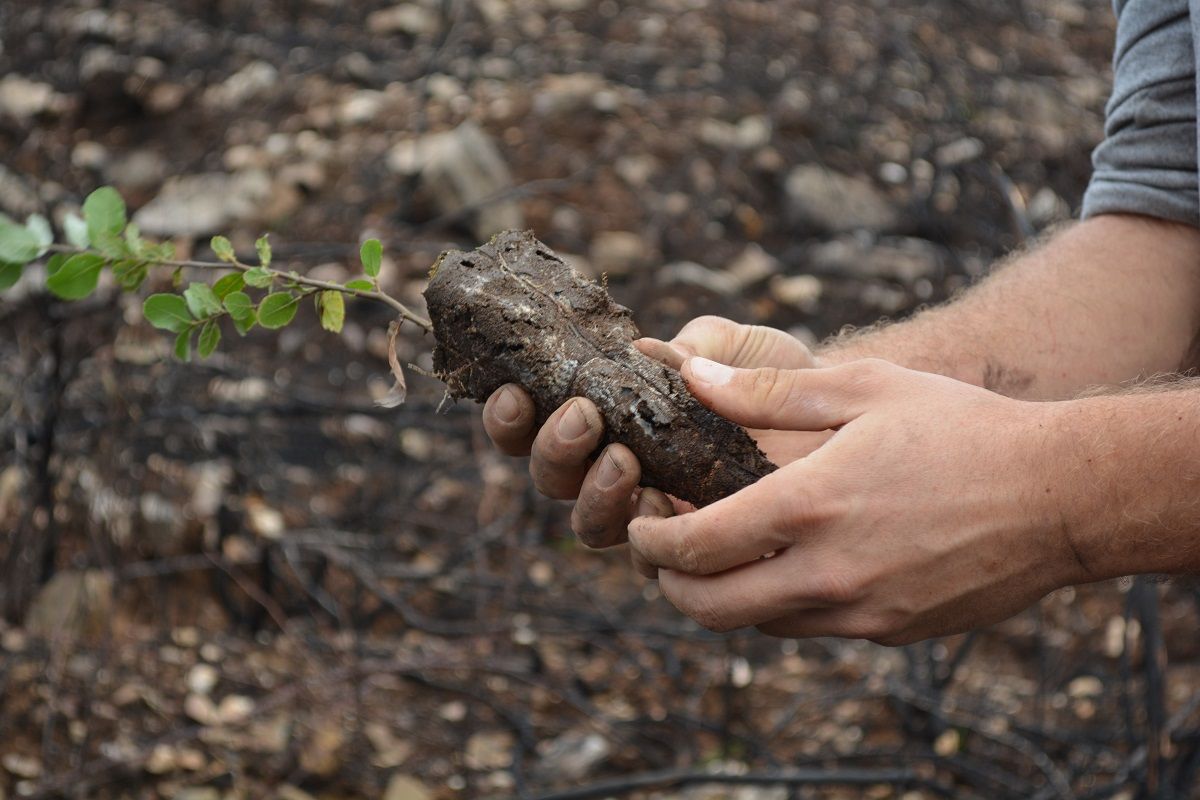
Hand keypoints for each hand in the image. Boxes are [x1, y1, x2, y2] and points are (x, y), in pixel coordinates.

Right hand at [481, 316, 825, 551]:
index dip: (510, 415)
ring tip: (626, 461)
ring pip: (589, 524)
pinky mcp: (689, 549)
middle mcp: (614, 467)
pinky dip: (646, 534)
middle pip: (549, 477)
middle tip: (584, 418)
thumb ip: (690, 348)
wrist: (839, 418)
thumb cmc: (775, 375)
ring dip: (594, 492)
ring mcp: (648, 513)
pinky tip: (664, 502)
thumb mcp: (732, 347)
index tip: (515, 391)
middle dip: (553, 449)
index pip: (533, 422)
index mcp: (606, 414)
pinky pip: (648, 559)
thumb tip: (645, 355)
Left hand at [627, 357, 1090, 644]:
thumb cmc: (960, 427)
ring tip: (726, 551)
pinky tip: (795, 560)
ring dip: (726, 596)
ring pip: (758, 623)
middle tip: (665, 552)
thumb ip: (766, 391)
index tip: (640, 524)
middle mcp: (829, 572)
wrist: (1059, 494)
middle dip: (670, 585)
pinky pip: (814, 628)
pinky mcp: (891, 630)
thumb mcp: (862, 389)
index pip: (696, 547)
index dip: (650, 542)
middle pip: (710, 608)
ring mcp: (862, 611)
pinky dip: (783, 604)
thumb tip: (689, 377)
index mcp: (811, 505)